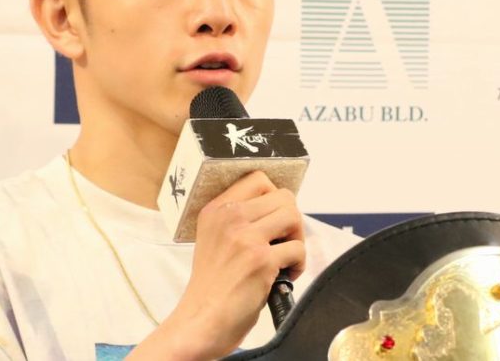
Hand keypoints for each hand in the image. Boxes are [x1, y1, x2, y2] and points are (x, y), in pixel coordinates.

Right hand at [129, 171, 304, 359]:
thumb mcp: (213, 240)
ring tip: (286, 257)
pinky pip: (297, 249)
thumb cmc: (212, 286)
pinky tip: (285, 276)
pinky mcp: (260, 261)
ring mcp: (244, 238)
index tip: (273, 220)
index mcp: (215, 210)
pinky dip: (298, 264)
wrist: (201, 320)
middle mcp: (228, 218)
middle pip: (283, 197)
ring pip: (293, 216)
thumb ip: (238, 221)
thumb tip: (279, 210)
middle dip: (291, 221)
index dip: (275, 198)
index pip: (258, 179)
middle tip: (283, 243)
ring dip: (297, 239)